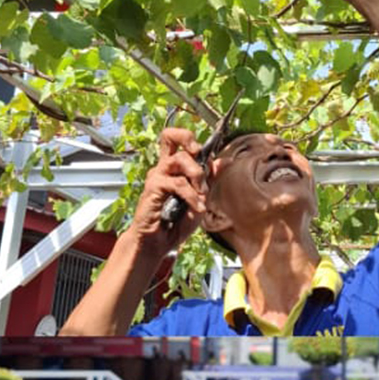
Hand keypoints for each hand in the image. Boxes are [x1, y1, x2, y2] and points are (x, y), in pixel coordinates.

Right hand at [130, 128, 207, 257]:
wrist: (159, 243)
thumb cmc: (176, 223)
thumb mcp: (200, 199)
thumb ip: (209, 179)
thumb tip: (224, 161)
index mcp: (175, 168)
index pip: (181, 141)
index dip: (197, 142)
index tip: (213, 155)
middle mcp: (164, 167)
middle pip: (169, 136)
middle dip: (188, 139)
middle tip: (199, 154)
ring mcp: (157, 175)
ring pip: (180, 158)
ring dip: (197, 174)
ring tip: (202, 192)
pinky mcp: (153, 187)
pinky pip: (178, 183)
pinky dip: (191, 195)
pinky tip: (197, 206)